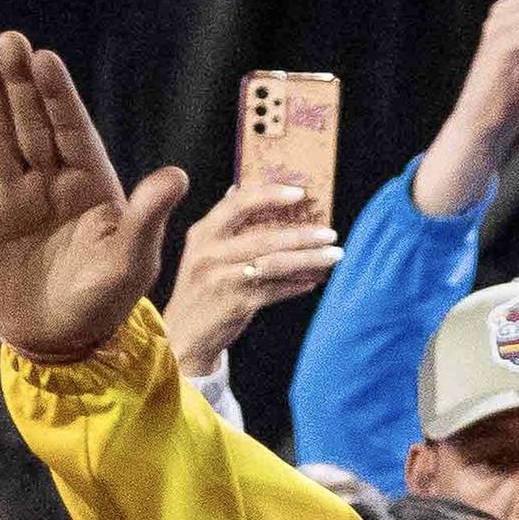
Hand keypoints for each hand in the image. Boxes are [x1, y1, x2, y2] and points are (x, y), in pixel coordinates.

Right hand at [0, 32, 187, 362]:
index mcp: (94, 185)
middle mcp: (53, 181)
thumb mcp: (132, 259)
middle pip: (35, 122)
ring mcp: (16, 195)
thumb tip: (178, 174)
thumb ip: (149, 215)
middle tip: (9, 39)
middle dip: (21, 83)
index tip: (45, 58)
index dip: (60, 96)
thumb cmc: (106, 300)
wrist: (61, 338)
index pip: (74, 131)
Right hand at [162, 184, 342, 376]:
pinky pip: (275, 291)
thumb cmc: (203, 287)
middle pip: (264, 238)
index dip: (270, 195)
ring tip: (334, 255)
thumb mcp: (204, 252)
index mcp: (203, 234)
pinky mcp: (236, 304)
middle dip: (302, 235)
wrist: (184, 333)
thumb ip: (223, 224)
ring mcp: (222, 279)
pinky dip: (298, 285)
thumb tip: (239, 186)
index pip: (238, 203)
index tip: (300, 192)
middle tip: (330, 233)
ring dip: (309, 259)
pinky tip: (314, 281)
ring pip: (274, 264)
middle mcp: (209, 253)